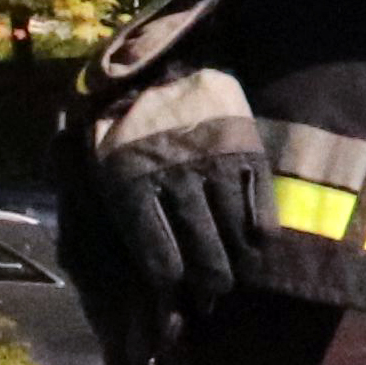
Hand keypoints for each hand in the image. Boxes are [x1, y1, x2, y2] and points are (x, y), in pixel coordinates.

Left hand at [108, 142, 272, 310]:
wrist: (157, 70)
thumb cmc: (124, 132)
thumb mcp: (102, 169)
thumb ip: (118, 213)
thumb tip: (139, 263)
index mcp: (131, 187)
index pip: (159, 256)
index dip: (170, 281)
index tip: (176, 288)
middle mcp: (175, 180)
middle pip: (202, 253)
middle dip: (210, 282)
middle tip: (213, 294)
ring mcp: (212, 165)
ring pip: (234, 234)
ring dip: (238, 261)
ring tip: (237, 274)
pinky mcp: (244, 149)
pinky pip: (260, 204)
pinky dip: (262, 229)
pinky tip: (258, 240)